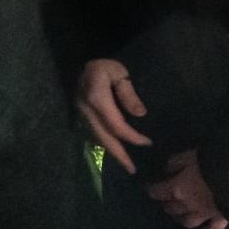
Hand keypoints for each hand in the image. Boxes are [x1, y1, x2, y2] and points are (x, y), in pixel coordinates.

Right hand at [76, 58, 150, 174]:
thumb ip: (128, 93)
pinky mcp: (82, 113)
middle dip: (119, 154)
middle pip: (103, 137)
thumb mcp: (119, 72)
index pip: (115, 125)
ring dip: (112, 151)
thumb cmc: (104, 64)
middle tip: (132, 170)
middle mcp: (86, 109)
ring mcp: (81, 112)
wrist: (81, 58)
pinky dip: (106, 143)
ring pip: (97, 137)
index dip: (132, 136)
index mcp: (96, 98)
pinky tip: (116, 150)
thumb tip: (140, 115)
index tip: (147, 143)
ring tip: (126, 165)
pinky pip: (95, 132)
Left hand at [146, 149, 227, 228]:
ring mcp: (204, 214)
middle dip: (166, 204)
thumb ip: (176, 162)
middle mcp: (187, 205)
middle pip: (171, 209)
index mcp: (177, 188)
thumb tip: (168, 168)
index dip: (151, 189)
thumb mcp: (189, 155)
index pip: (157, 192)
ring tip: (180, 215)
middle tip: (166, 199)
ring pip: (187, 222)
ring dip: (181, 218)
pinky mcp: (220, 218)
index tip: (149, 187)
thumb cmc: (211, 162)